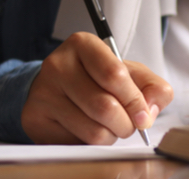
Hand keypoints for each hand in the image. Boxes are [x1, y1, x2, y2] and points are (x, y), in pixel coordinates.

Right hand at [21, 32, 172, 143]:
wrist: (59, 87)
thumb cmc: (100, 78)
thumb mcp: (131, 73)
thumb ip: (153, 87)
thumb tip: (148, 112)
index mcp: (84, 45)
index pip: (114, 75)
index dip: (135, 100)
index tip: (144, 115)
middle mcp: (58, 64)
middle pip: (105, 107)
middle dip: (127, 123)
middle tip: (130, 124)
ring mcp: (44, 92)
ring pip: (93, 130)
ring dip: (112, 136)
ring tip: (111, 126)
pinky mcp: (35, 118)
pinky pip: (76, 142)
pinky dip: (93, 142)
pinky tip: (90, 128)